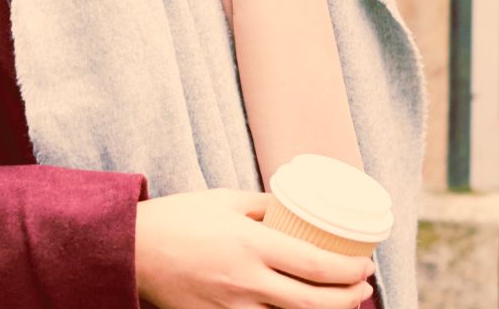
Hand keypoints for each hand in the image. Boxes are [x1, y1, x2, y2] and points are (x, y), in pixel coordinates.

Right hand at [134, 189, 374, 308]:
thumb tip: (297, 206)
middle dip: (347, 299)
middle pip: (312, 303)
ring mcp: (231, 307)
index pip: (316, 265)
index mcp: (250, 244)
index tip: (366, 265)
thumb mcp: (225, 200)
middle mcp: (245, 280)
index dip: (350, 270)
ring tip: (337, 301)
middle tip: (364, 288)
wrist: (131, 250)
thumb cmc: (178, 219)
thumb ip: (264, 205)